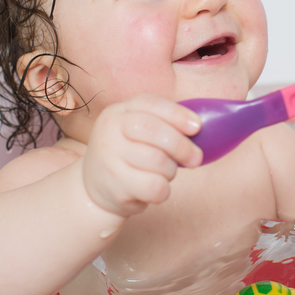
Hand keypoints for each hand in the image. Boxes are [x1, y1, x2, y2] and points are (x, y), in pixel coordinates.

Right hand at [82, 94, 202, 216]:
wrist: (93, 187)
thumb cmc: (128, 155)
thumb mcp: (136, 132)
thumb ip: (163, 125)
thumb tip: (201, 128)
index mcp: (118, 111)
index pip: (150, 104)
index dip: (178, 114)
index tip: (197, 127)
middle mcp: (110, 130)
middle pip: (155, 131)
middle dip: (182, 146)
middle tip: (196, 158)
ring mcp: (109, 157)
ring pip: (159, 162)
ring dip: (171, 171)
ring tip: (163, 173)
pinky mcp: (115, 185)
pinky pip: (155, 186)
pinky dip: (163, 190)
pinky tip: (154, 188)